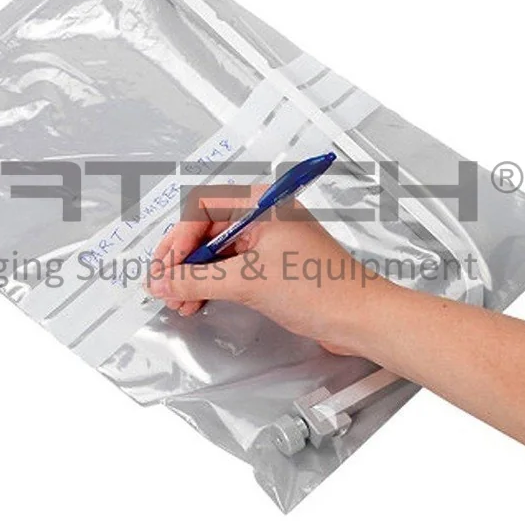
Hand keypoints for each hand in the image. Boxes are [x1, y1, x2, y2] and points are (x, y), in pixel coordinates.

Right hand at [146, 185, 393, 354]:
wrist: (360, 319)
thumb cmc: (322, 289)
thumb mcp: (247, 282)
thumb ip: (197, 281)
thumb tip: (164, 281)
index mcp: (263, 204)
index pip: (202, 210)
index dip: (178, 240)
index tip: (165, 268)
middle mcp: (266, 217)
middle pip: (207, 232)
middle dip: (183, 262)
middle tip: (165, 286)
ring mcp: (270, 242)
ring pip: (218, 253)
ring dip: (195, 277)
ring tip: (179, 301)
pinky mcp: (273, 266)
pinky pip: (232, 268)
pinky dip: (213, 284)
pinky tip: (199, 301)